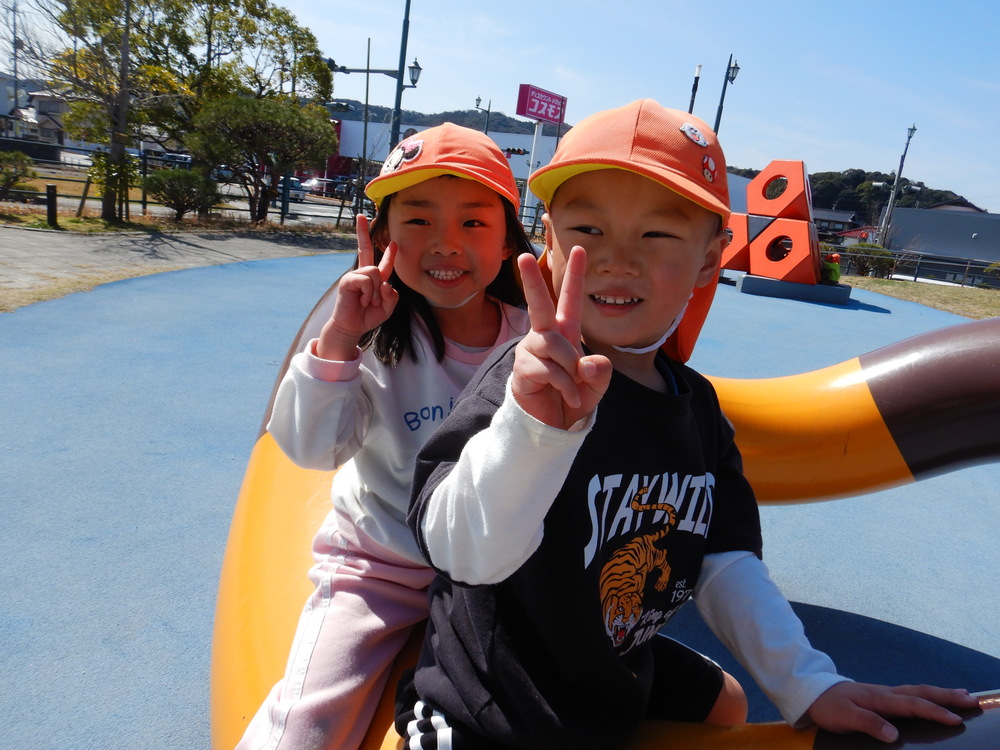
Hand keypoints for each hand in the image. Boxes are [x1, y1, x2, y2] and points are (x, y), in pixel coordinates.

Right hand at [317, 214, 398, 359]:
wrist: (352, 327)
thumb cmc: (368, 317)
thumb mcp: (387, 307)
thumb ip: (392, 295)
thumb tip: (385, 283)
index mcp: (374, 279)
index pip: (383, 263)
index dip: (390, 254)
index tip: (394, 243)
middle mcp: (363, 274)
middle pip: (364, 248)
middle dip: (363, 231)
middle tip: (361, 215)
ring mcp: (354, 275)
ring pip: (375, 273)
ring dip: (375, 292)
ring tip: (368, 302)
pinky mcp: (347, 280)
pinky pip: (366, 280)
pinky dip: (368, 293)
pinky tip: (362, 301)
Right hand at [511, 246, 611, 428]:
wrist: (553, 427)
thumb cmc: (573, 399)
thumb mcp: (596, 386)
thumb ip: (599, 373)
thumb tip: (588, 363)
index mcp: (565, 333)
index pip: (570, 300)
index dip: (575, 275)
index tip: (580, 248)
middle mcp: (545, 337)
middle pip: (539, 305)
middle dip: (532, 280)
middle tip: (523, 256)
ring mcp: (531, 351)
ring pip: (554, 344)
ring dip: (570, 367)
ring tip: (573, 386)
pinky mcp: (522, 369)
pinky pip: (549, 369)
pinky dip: (564, 386)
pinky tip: (566, 397)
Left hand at [806, 681, 977, 742]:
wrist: (814, 692)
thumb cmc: (829, 706)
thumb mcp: (845, 717)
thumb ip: (869, 724)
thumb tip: (893, 734)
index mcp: (880, 699)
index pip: (913, 705)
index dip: (934, 712)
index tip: (955, 719)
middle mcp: (887, 693)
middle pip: (922, 693)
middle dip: (948, 697)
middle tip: (973, 700)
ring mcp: (886, 694)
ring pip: (919, 692)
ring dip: (941, 693)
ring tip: (964, 695)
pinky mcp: (883, 697)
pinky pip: (911, 695)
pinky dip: (928, 695)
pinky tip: (934, 698)